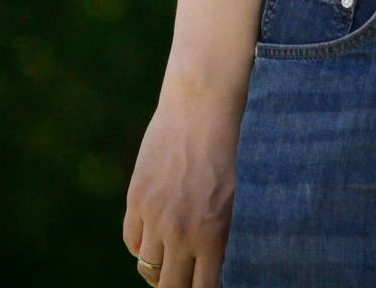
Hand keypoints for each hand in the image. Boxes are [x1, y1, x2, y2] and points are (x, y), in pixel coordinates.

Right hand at [121, 78, 241, 287]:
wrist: (203, 105)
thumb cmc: (235, 146)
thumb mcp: (244, 195)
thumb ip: (230, 234)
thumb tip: (222, 265)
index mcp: (215, 235)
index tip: (205, 284)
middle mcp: (181, 232)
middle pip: (171, 287)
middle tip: (186, 279)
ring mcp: (155, 216)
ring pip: (148, 268)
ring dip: (159, 270)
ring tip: (170, 263)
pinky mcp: (137, 198)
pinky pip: (132, 241)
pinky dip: (141, 246)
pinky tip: (154, 239)